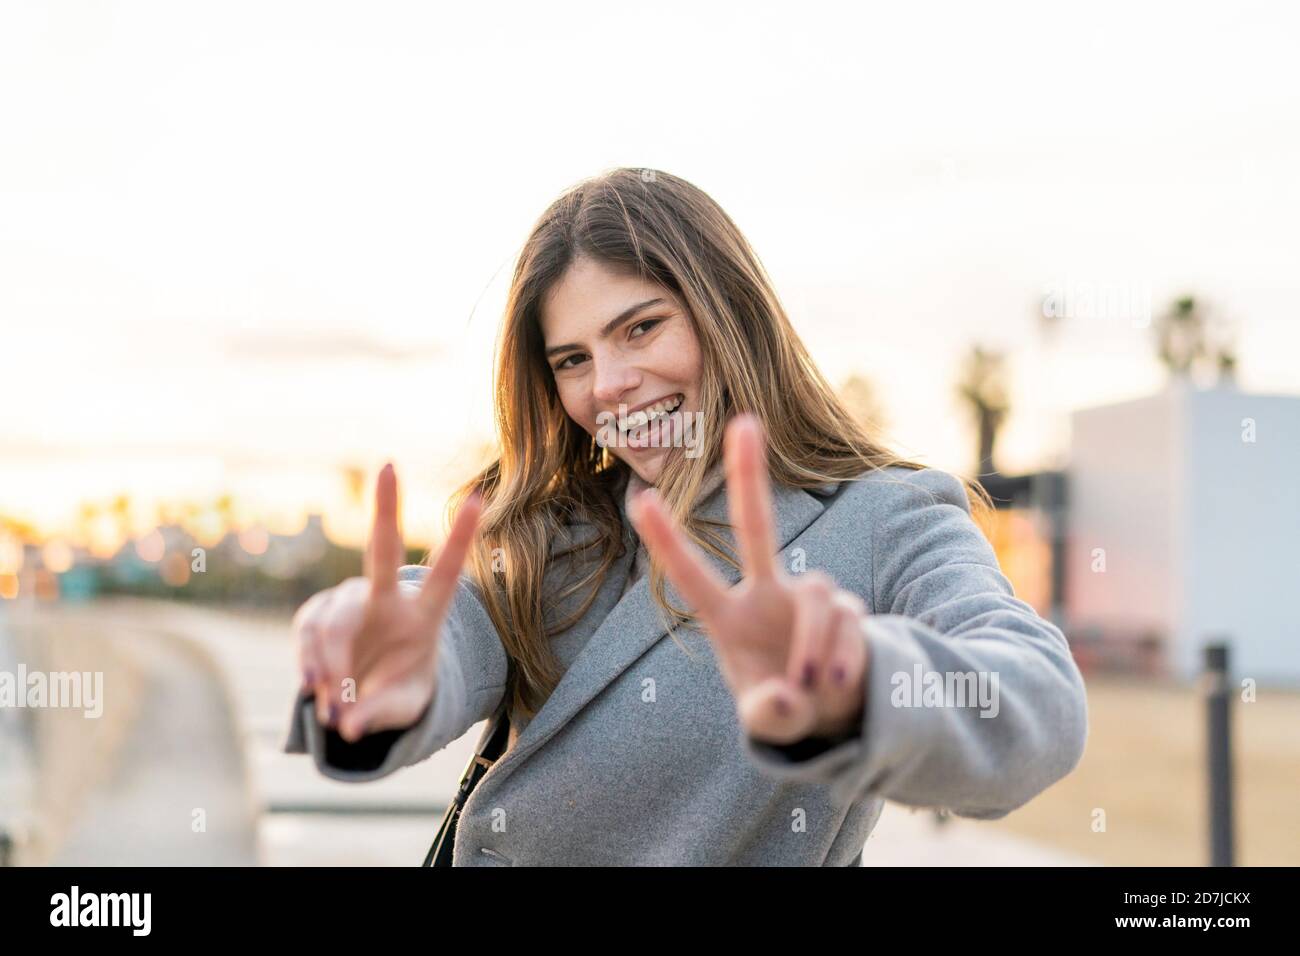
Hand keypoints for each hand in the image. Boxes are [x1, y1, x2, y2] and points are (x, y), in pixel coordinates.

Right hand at [292, 463, 481, 741]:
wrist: (366, 695)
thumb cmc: (399, 693)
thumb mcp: (403, 709)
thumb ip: (381, 714)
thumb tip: (351, 726)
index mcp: (424, 615)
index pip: (446, 572)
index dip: (461, 537)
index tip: (479, 497)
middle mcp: (386, 599)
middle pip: (382, 550)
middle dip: (386, 507)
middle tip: (389, 465)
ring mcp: (348, 604)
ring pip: (333, 620)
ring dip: (331, 663)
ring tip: (334, 706)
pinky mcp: (316, 617)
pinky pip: (307, 635)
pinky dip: (310, 664)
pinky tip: (314, 690)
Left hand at [628, 414, 870, 744]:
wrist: (834, 718)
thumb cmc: (785, 710)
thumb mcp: (769, 724)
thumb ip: (770, 717)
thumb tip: (787, 697)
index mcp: (729, 618)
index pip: (692, 575)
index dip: (667, 540)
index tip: (639, 498)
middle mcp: (767, 595)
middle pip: (758, 526)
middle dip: (749, 474)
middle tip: (744, 420)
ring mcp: (810, 596)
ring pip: (816, 604)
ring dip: (815, 653)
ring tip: (814, 690)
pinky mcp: (848, 608)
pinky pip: (846, 625)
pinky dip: (843, 660)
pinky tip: (840, 686)